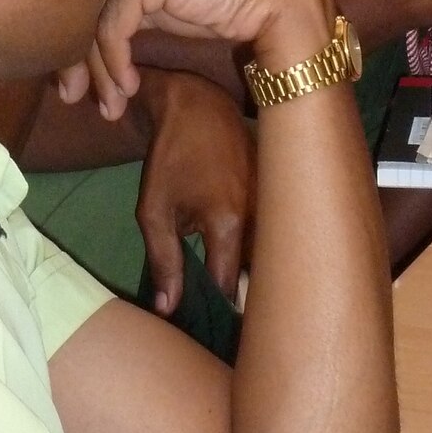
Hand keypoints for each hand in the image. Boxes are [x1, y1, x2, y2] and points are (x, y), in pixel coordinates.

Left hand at [59, 0, 335, 115]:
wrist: (284, 0)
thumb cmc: (225, 2)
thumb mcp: (163, 4)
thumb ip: (122, 8)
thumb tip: (72, 49)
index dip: (70, 34)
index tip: (72, 82)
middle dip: (70, 55)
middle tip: (71, 98)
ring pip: (88, 15)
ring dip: (96, 70)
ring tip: (109, 107)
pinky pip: (111, 26)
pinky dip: (115, 63)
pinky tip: (130, 87)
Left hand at [133, 69, 255, 313]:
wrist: (198, 103)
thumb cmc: (170, 157)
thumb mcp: (153, 211)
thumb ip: (163, 261)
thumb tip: (168, 310)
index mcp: (228, 223)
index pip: (230, 286)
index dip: (219, 311)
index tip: (210, 329)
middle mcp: (261, 216)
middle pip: (257, 273)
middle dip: (242, 296)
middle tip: (224, 315)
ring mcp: (275, 201)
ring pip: (268, 253)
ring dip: (253, 270)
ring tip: (235, 287)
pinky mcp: (278, 191)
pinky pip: (272, 231)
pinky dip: (259, 246)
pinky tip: (245, 254)